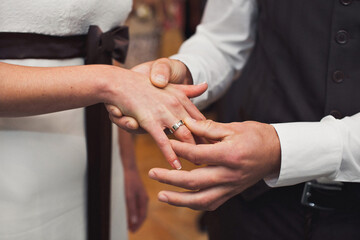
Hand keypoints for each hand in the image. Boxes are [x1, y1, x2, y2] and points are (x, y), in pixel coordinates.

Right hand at [105, 68, 206, 168]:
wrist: (119, 83)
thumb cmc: (143, 85)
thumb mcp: (169, 86)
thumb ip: (188, 89)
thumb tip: (206, 85)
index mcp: (181, 97)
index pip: (200, 118)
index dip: (210, 132)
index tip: (219, 143)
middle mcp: (176, 105)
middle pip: (197, 129)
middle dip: (206, 144)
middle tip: (215, 158)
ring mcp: (163, 113)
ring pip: (184, 136)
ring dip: (192, 152)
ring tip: (200, 164)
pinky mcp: (150, 121)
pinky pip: (163, 141)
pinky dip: (170, 155)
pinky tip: (176, 166)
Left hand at [124, 168, 148, 231]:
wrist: (130, 169)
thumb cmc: (129, 182)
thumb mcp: (129, 196)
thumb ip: (131, 209)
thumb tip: (133, 222)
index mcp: (144, 200)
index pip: (142, 216)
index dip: (138, 224)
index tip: (132, 231)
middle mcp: (144, 199)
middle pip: (142, 214)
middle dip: (137, 223)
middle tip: (131, 230)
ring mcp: (142, 196)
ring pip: (140, 210)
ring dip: (136, 218)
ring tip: (130, 224)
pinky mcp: (138, 193)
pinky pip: (138, 206)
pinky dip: (134, 212)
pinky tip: (130, 213)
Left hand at [148, 118, 280, 210]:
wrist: (277, 153)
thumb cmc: (256, 136)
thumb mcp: (234, 127)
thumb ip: (208, 127)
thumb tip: (185, 122)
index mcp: (229, 155)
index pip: (197, 154)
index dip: (179, 149)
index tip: (166, 142)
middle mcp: (229, 175)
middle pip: (194, 181)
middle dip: (170, 178)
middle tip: (152, 173)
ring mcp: (230, 187)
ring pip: (201, 200)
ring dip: (179, 200)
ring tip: (161, 195)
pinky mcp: (231, 193)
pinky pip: (211, 204)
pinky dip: (194, 204)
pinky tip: (181, 201)